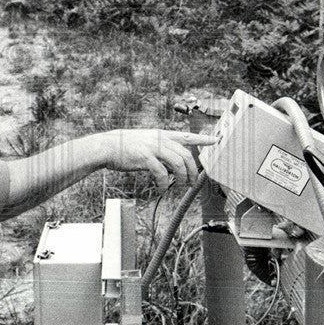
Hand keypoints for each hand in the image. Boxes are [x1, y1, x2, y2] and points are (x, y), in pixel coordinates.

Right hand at [101, 129, 217, 190]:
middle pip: (186, 155)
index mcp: (162, 135)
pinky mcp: (145, 157)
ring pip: (178, 164)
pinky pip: (161, 173)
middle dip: (192, 171)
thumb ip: (161, 150)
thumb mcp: (147, 142)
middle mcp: (160, 139)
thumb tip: (174, 165)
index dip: (203, 138)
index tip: (216, 140)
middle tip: (192, 183)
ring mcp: (153, 147)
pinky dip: (164, 183)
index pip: (187, 136)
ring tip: (179, 187)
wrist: (108, 146)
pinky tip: (162, 189)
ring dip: (182, 178)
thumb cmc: (126, 146)